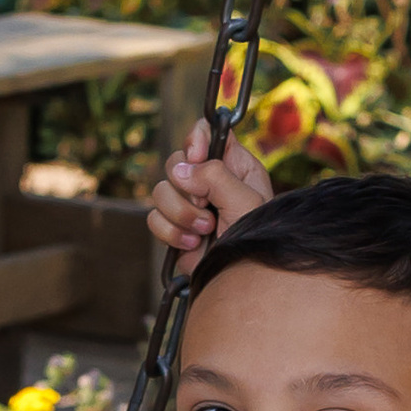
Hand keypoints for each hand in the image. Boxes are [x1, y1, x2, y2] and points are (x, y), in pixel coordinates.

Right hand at [146, 118, 274, 272]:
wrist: (241, 278)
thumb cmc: (255, 239)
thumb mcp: (245, 201)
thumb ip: (215, 176)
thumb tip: (181, 171)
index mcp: (234, 166)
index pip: (206, 132)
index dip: (196, 141)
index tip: (197, 157)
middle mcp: (210, 181)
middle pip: (176, 162)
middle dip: (187, 188)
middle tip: (206, 206)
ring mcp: (190, 205)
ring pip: (160, 192)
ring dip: (180, 214)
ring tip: (204, 231)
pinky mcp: (174, 228)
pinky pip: (154, 218)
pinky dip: (170, 232)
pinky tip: (192, 244)